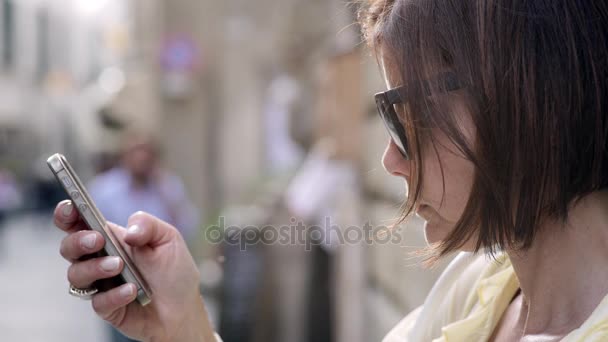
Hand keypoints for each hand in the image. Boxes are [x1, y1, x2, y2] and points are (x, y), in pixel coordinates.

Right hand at [54, 200, 216, 341]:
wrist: (183, 308)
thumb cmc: (174, 270)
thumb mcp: (168, 238)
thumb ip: (147, 225)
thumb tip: (128, 231)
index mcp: (111, 238)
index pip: (79, 222)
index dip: (67, 214)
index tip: (70, 209)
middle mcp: (100, 259)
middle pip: (69, 247)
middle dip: (78, 241)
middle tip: (98, 240)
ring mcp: (100, 284)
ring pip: (76, 275)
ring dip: (96, 267)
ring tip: (119, 266)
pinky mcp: (106, 307)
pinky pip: (98, 302)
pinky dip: (114, 295)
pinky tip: (131, 291)